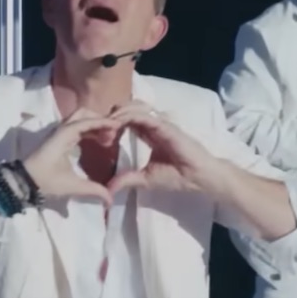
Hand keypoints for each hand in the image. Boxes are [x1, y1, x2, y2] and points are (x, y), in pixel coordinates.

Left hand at [19, 109, 121, 204]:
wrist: (23, 181)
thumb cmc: (46, 180)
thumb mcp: (71, 185)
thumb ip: (93, 190)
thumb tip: (111, 199)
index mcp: (64, 135)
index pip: (87, 122)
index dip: (103, 122)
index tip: (119, 125)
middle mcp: (61, 129)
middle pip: (83, 114)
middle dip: (99, 120)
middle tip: (113, 133)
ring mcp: (59, 133)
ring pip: (80, 119)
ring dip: (95, 124)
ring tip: (108, 138)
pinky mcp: (58, 139)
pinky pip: (77, 128)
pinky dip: (89, 130)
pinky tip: (98, 142)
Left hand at [105, 102, 224, 196]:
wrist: (197, 178)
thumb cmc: (177, 176)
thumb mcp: (145, 179)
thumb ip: (127, 179)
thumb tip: (108, 189)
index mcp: (149, 134)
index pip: (127, 121)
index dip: (112, 124)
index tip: (99, 135)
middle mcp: (153, 125)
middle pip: (128, 109)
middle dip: (112, 114)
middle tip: (99, 126)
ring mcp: (159, 123)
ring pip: (134, 108)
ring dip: (118, 112)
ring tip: (106, 123)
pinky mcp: (164, 125)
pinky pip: (143, 116)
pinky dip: (128, 116)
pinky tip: (116, 123)